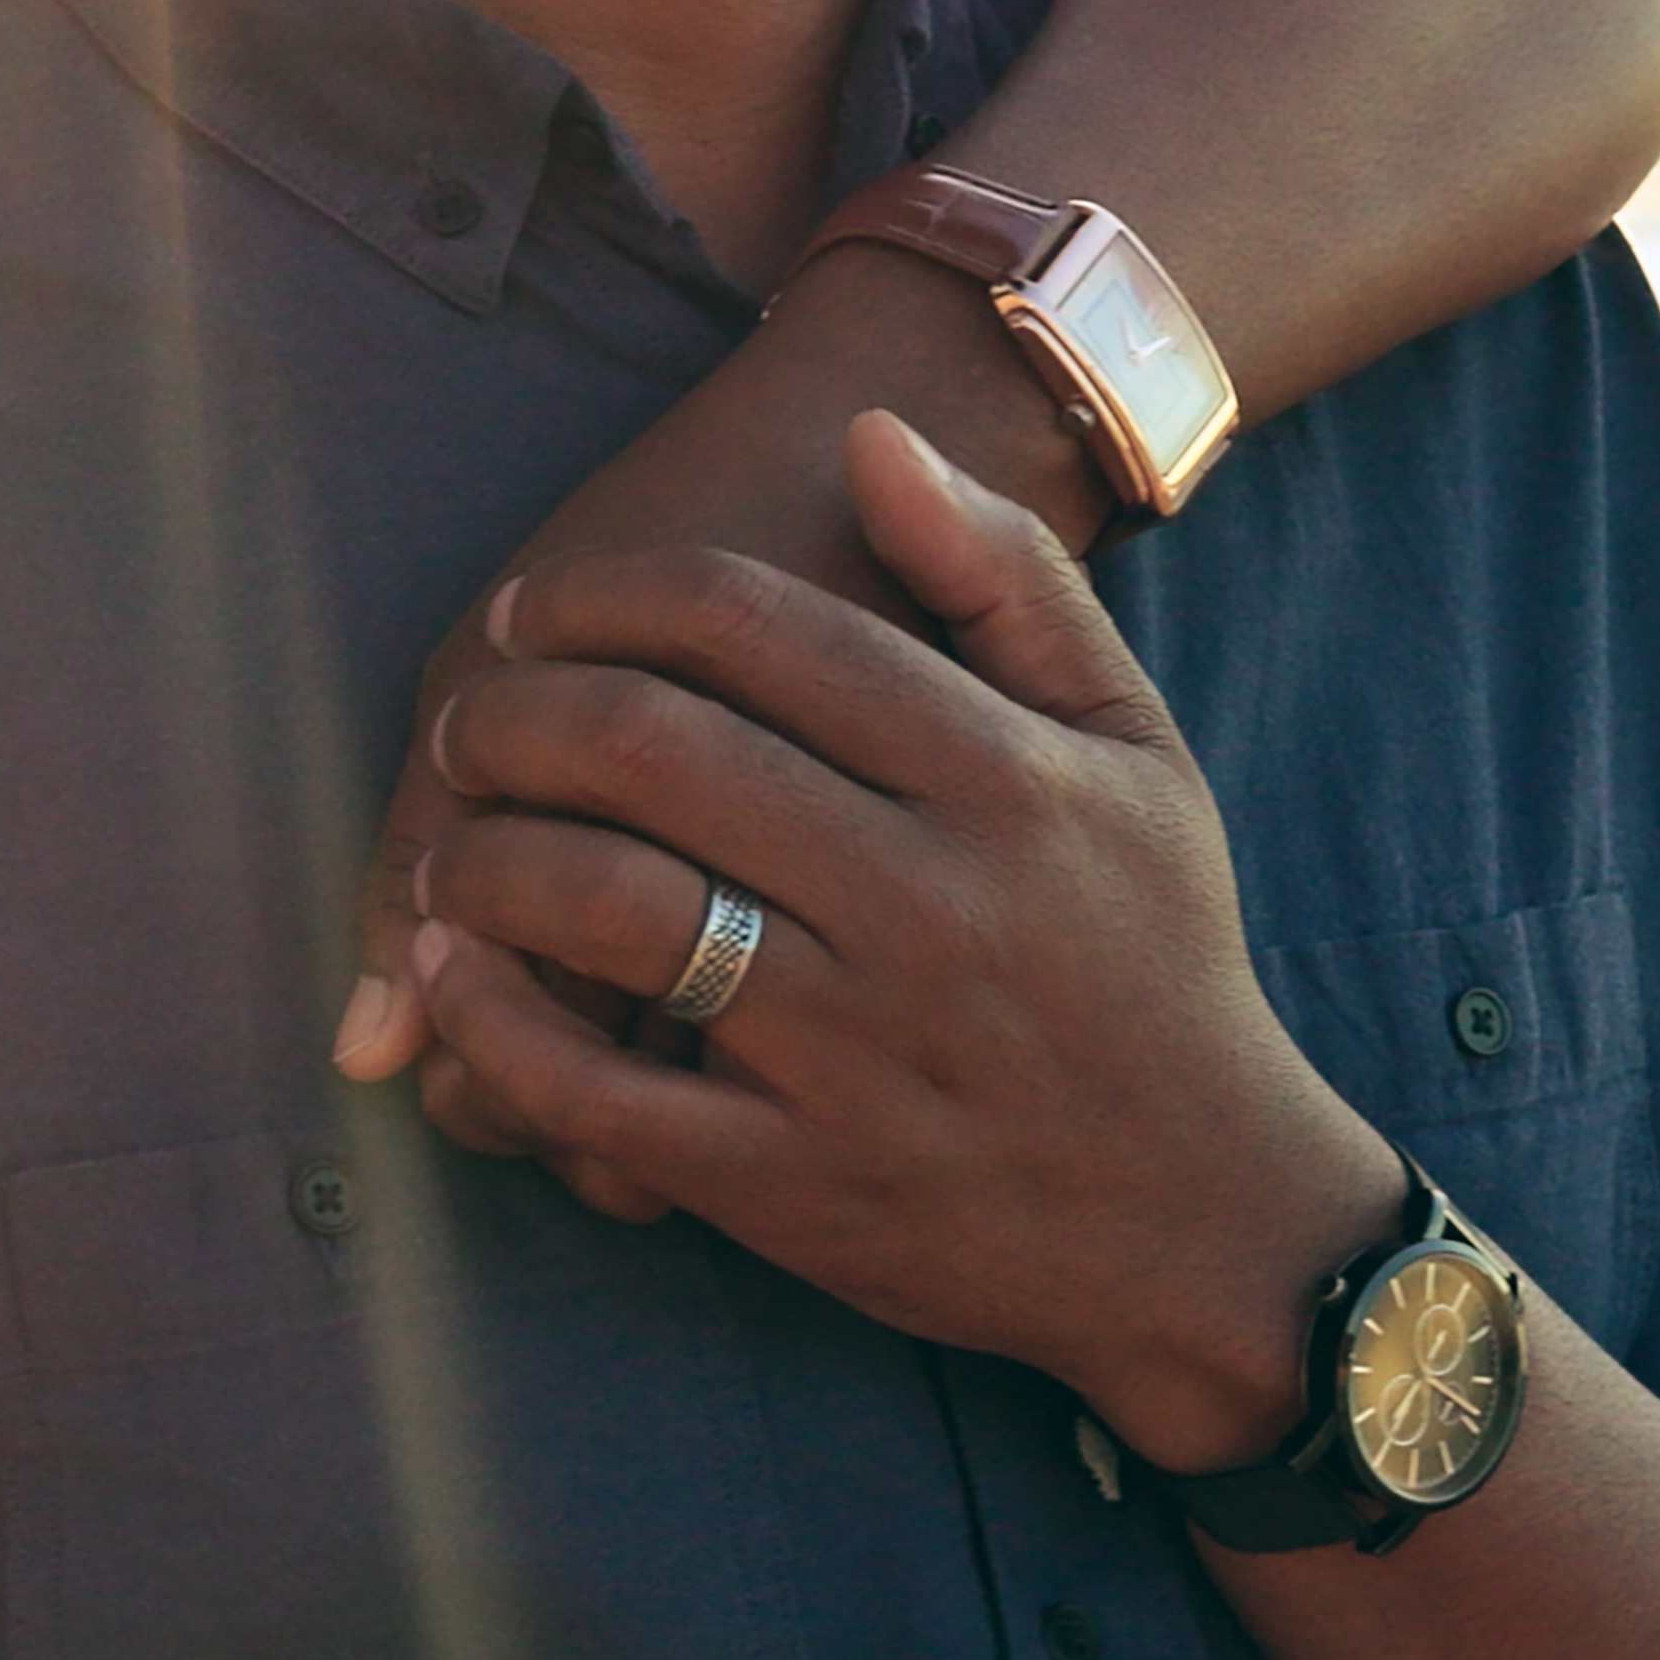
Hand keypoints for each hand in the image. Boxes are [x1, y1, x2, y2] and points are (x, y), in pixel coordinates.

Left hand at [338, 247, 1109, 1213]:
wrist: (1208, 1224)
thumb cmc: (1152, 960)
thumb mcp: (1130, 750)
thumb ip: (1011, 580)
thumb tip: (872, 436)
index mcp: (1002, 778)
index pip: (755, 626)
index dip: (607, 594)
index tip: (535, 609)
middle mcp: (927, 901)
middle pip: (650, 750)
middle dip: (514, 714)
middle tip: (469, 719)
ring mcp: (856, 1052)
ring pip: (608, 909)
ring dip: (483, 856)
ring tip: (451, 840)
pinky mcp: (797, 1186)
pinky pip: (600, 1095)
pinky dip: (496, 1027)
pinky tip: (455, 974)